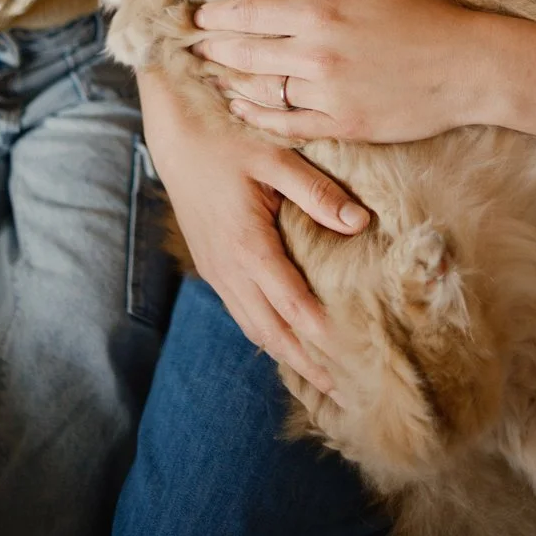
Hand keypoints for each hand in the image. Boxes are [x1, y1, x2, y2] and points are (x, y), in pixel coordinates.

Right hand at [137, 69, 369, 391]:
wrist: (175, 138)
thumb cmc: (226, 141)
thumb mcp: (274, 158)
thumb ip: (318, 192)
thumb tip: (361, 223)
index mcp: (248, 247)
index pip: (294, 308)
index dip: (327, 340)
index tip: (360, 365)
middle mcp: (229, 269)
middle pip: (274, 333)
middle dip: (311, 366)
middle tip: (351, 396)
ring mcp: (217, 272)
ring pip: (255, 329)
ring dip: (289, 356)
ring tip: (326, 383)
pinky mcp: (212, 267)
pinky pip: (242, 313)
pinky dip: (268, 335)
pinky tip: (289, 343)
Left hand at [192, 0, 484, 142]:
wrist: (468, 67)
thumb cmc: (424, 17)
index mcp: (322, 12)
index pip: (251, 12)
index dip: (217, 16)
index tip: (197, 17)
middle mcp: (317, 53)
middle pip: (245, 52)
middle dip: (213, 48)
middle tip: (193, 46)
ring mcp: (328, 93)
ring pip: (261, 89)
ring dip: (229, 82)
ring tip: (209, 75)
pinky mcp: (343, 125)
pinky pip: (287, 124)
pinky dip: (257, 116)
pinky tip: (240, 108)